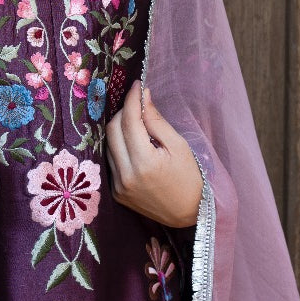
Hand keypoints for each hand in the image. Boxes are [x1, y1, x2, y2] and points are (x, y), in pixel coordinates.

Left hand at [105, 82, 201, 227]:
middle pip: (112, 130)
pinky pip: (111, 160)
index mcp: (145, 163)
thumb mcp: (179, 146)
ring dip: (120, 129)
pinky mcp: (115, 193)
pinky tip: (134, 145)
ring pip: (108, 145)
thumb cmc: (190, 179)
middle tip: (138, 105)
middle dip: (124, 112)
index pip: (129, 121)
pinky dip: (119, 147)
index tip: (137, 85)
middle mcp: (126, 175)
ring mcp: (118, 186)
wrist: (190, 215)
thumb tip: (143, 97)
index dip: (132, 99)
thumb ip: (157, 121)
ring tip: (138, 125)